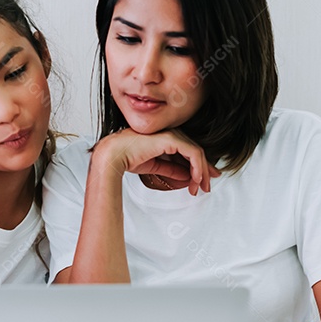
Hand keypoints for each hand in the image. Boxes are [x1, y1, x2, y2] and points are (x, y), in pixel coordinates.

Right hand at [92, 128, 220, 195]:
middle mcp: (171, 134)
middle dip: (204, 171)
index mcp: (166, 138)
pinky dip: (197, 167)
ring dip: (202, 172)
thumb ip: (171, 169)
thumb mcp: (155, 166)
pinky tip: (196, 179)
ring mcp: (172, 134)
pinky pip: (193, 153)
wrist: (114, 154)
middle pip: (196, 152)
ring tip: (201, 187)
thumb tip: (186, 177)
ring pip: (197, 152)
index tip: (203, 180)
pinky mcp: (172, 139)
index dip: (199, 166)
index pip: (189, 152)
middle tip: (207, 186)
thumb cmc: (127, 158)